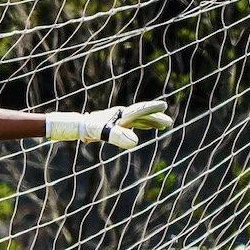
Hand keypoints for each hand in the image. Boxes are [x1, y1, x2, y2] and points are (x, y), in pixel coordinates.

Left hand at [46, 99, 172, 149]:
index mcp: (122, 114)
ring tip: (163, 125)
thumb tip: (135, 143)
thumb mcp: (104, 133)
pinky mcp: (116, 124)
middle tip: (169, 122)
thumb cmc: (91, 128)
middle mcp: (122, 114)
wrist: (80, 126)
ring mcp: (119, 119)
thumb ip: (118, 136)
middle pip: (142, 115)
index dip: (153, 110)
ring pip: (139, 119)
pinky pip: (132, 124)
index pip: (141, 111)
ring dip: (150, 122)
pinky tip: (144, 128)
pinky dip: (141, 125)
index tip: (165, 106)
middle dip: (155, 118)